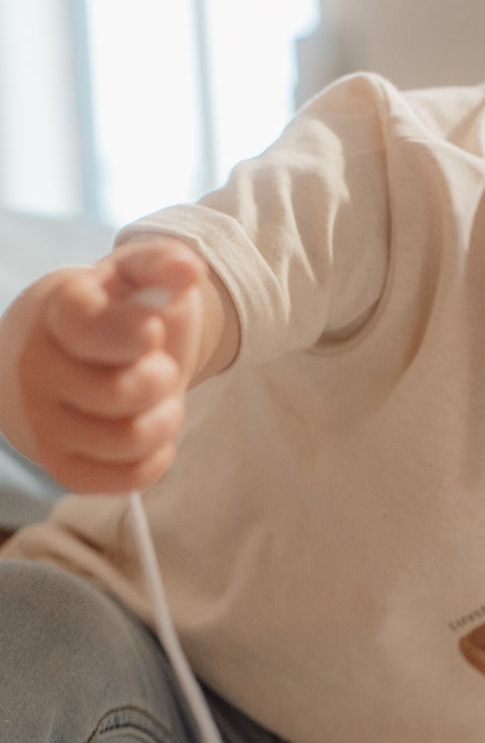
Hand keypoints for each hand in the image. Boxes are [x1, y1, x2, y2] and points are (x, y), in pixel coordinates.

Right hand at [16, 237, 208, 494]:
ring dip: (164, 419)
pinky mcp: (61, 467)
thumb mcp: (132, 278)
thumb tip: (190, 268)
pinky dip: (156, 456)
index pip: (94, 331)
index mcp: (54, 312)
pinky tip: (147, 426)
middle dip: (162, 379)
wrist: (60, 359)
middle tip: (157, 366)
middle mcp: (35, 369)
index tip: (151, 330)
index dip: (138, 333)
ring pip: (130, 440)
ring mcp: (42, 422)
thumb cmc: (109, 316)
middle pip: (123, 394)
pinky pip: (129, 478)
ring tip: (156, 398)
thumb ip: (160, 263)